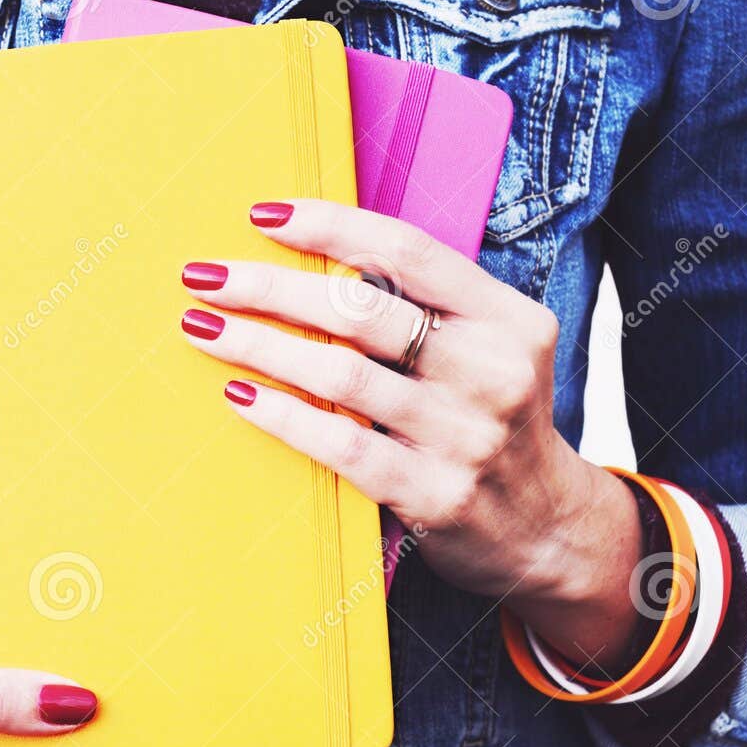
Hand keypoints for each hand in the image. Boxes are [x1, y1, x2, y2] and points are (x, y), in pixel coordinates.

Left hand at [183, 199, 644, 667]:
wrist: (544, 531)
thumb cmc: (490, 423)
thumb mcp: (489, 351)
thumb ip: (426, 308)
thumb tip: (312, 257)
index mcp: (508, 320)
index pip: (408, 250)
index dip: (329, 225)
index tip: (261, 215)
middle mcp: (493, 372)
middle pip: (360, 309)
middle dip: (269, 286)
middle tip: (204, 276)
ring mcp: (466, 437)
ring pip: (340, 374)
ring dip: (259, 344)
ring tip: (202, 327)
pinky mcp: (434, 496)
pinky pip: (340, 444)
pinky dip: (282, 414)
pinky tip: (239, 394)